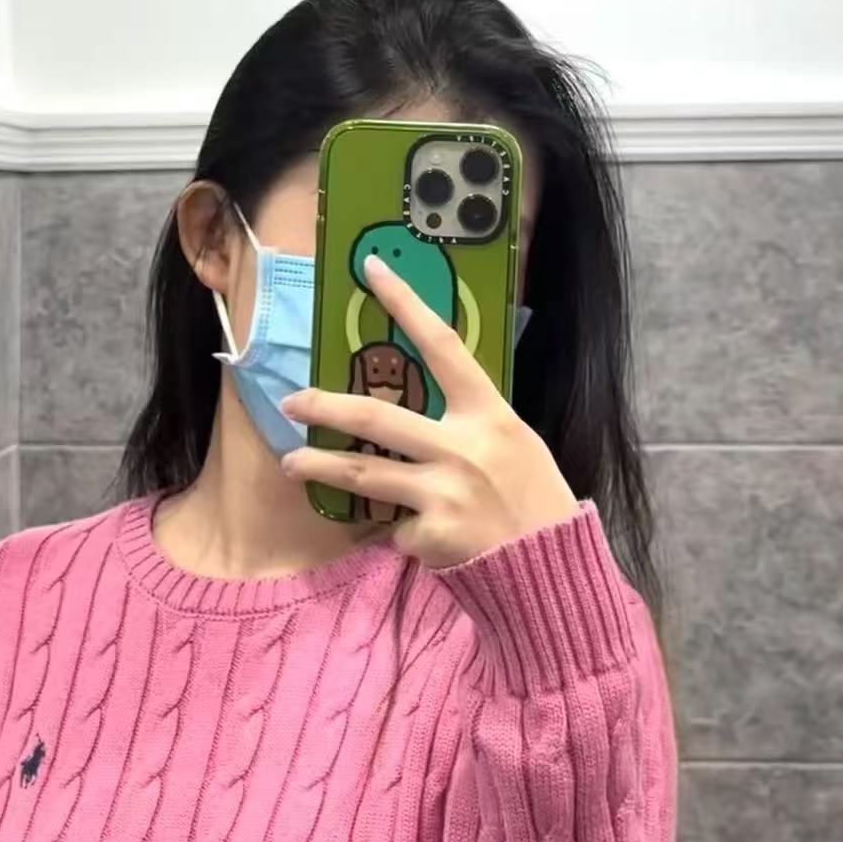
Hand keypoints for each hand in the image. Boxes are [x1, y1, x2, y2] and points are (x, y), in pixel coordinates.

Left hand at [280, 254, 578, 568]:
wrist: (550, 570)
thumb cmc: (534, 501)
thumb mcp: (516, 445)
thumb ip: (470, 424)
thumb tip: (421, 406)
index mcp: (489, 415)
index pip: (442, 346)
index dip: (405, 304)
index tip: (370, 270)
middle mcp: (463, 447)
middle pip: (376, 415)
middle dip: (325, 406)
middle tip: (292, 401)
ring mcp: (443, 492)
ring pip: (362, 473)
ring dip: (319, 466)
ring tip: (292, 463)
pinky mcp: (430, 534)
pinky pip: (394, 526)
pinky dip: (401, 531)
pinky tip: (424, 539)